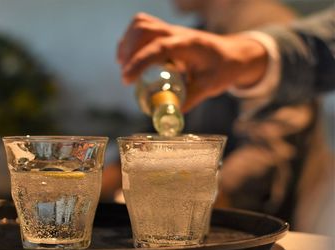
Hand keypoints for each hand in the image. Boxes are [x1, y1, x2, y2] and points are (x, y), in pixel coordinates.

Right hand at [117, 12, 267, 111]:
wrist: (234, 53)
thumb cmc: (223, 69)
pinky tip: (130, 58)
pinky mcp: (167, 33)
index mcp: (189, 45)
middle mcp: (177, 33)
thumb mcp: (208, 88)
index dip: (139, 62)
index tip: (127, 80)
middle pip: (144, 29)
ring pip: (140, 24)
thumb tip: (166, 115)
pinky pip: (143, 27)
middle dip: (128, 52)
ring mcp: (171, 31)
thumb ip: (187, 101)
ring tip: (124, 66)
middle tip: (127, 76)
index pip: (159, 48)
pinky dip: (131, 40)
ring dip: (127, 43)